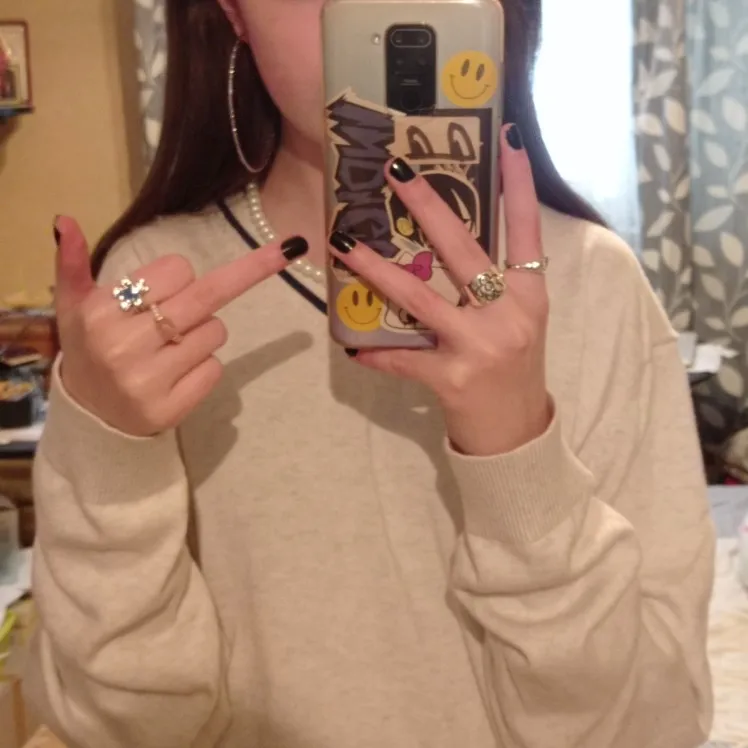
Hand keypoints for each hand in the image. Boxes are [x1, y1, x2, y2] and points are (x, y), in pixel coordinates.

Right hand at [54, 217, 307, 436]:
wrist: (90, 414)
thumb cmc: (90, 347)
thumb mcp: (73, 305)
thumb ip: (72, 263)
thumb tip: (66, 219)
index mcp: (101, 312)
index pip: (178, 269)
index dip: (180, 275)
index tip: (167, 288)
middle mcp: (124, 345)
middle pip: (207, 296)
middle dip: (232, 282)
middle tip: (257, 266)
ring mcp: (148, 381)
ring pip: (216, 331)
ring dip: (205, 332)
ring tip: (173, 345)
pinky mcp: (170, 409)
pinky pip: (216, 369)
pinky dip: (206, 366)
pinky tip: (178, 374)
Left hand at [329, 124, 551, 456]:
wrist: (517, 432)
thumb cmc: (515, 369)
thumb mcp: (518, 320)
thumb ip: (496, 284)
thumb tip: (447, 240)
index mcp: (530, 295)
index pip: (527, 229)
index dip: (519, 184)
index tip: (505, 138)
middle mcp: (510, 314)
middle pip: (463, 248)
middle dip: (427, 205)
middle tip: (395, 169)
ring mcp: (481, 346)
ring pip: (420, 297)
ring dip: (378, 270)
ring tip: (346, 244)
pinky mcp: (452, 379)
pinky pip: (403, 360)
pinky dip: (377, 354)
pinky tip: (353, 347)